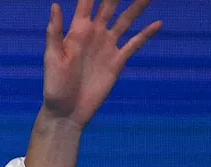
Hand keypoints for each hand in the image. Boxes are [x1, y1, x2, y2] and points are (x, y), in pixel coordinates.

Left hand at [42, 0, 160, 128]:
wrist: (67, 112)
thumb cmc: (55, 86)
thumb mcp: (52, 58)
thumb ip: (55, 32)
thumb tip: (55, 5)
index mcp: (77, 30)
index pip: (87, 1)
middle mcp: (94, 33)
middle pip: (110, 5)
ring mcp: (107, 46)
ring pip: (126, 19)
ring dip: (137, 6)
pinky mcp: (117, 61)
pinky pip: (135, 43)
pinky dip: (146, 33)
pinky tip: (158, 23)